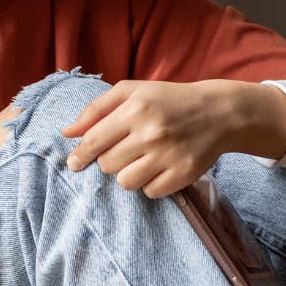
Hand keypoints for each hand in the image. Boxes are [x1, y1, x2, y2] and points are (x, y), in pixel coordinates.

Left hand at [60, 79, 285, 198]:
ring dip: (128, 175)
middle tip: (125, 150)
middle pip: (107, 165)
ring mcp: (169, 155)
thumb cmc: (168, 100)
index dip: (80, 155)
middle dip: (110, 160)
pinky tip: (160, 168)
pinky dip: (150, 184)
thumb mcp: (132, 92)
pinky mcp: (184, 174)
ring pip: (125, 183)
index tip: (74, 163)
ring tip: (142, 160)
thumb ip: (96, 109)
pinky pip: (150, 193)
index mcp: (135, 109)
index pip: (94, 141)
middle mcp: (152, 132)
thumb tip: (67, 133)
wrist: (219, 113)